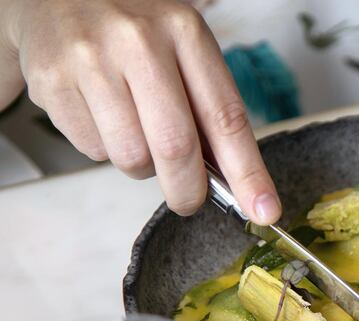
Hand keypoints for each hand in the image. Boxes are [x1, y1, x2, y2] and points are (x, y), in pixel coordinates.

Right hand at [1, 0, 280, 223]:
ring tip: (136, 131)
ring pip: (131, 157)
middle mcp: (138, 42)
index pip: (226, 117)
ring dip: (141, 165)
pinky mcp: (52, 82)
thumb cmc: (135, 30)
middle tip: (189, 201)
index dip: (248, 173)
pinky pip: (92, 150)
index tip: (264, 211)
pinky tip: (101, 114)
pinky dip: (105, 148)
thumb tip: (231, 181)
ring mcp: (90, 61)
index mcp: (185, 32)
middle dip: (188, 191)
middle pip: (176, 147)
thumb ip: (207, 108)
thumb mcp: (183, 48)